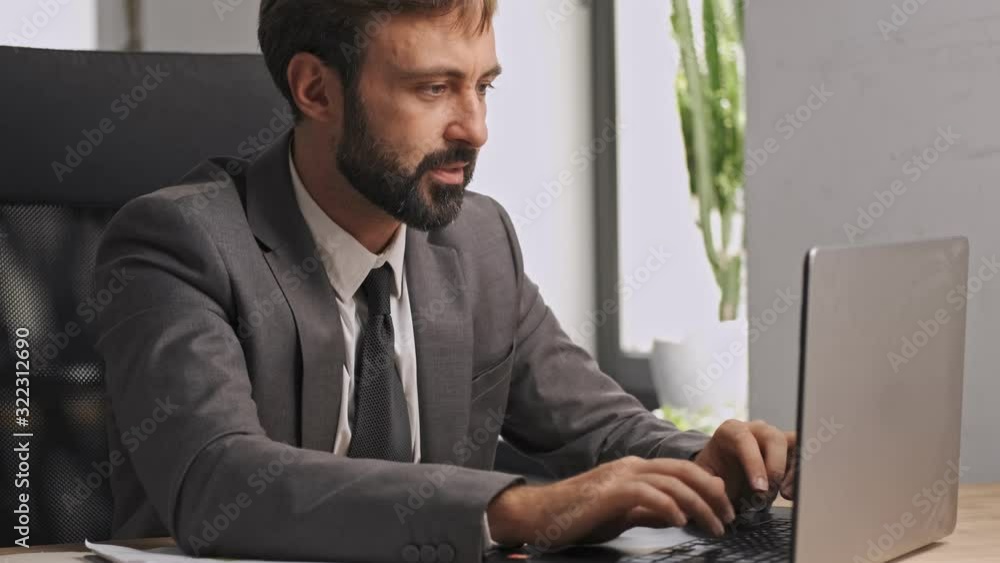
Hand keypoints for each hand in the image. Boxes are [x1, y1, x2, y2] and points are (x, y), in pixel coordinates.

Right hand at [486, 456, 734, 548]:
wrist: (540, 515)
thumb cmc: (577, 516)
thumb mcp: (621, 514)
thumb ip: (648, 510)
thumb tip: (678, 514)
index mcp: (635, 469)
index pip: (682, 469)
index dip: (708, 486)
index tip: (725, 508)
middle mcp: (631, 466)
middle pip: (684, 470)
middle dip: (712, 493)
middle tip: (728, 517)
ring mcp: (620, 476)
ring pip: (672, 482)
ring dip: (699, 505)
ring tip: (713, 526)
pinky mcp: (609, 492)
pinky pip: (647, 494)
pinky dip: (668, 506)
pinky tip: (680, 520)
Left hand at [692, 420, 796, 513]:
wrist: (723, 476)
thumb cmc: (714, 475)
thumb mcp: (704, 478)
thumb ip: (710, 482)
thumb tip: (721, 486)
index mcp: (730, 431)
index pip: (745, 440)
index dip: (754, 464)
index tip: (759, 488)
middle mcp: (755, 429)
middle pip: (774, 438)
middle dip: (775, 468)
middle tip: (767, 494)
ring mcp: (774, 438)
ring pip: (794, 444)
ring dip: (793, 471)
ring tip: (785, 495)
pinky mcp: (789, 450)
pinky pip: (803, 456)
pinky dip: (801, 475)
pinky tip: (791, 493)